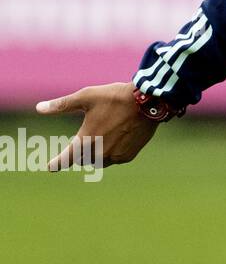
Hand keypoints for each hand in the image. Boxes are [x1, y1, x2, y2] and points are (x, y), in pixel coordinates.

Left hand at [35, 82, 158, 170]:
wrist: (148, 102)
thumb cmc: (115, 97)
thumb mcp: (86, 97)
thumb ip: (61, 105)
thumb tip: (39, 108)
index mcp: (86, 140)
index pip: (66, 158)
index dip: (56, 163)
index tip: (51, 166)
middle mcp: (99, 152)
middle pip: (83, 159)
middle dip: (81, 152)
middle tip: (86, 139)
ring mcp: (115, 156)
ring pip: (98, 162)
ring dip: (95, 155)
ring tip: (100, 140)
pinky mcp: (128, 156)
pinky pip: (114, 159)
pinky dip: (111, 153)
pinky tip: (116, 139)